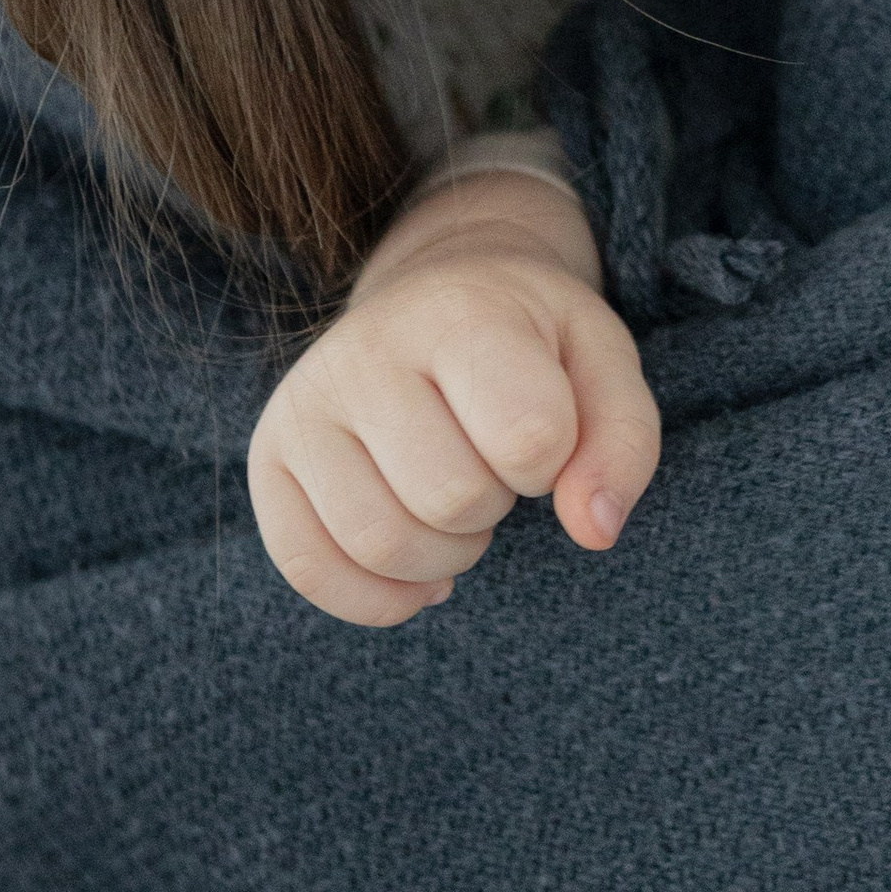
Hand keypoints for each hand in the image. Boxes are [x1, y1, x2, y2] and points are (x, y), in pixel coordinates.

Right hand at [247, 174, 661, 626]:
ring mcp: (305, 405)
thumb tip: (594, 532)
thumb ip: (622, 444)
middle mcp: (365, 351)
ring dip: (444, 557)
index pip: (528, 436)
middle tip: (496, 473)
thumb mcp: (601, 363)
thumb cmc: (530, 341)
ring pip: (381, 545)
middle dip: (496, 509)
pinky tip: (416, 570)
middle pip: (451, 500)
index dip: (554, 463)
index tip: (544, 435)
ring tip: (456, 508)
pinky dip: (377, 598)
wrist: (437, 293)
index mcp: (460, 313)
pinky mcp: (268, 457)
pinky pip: (309, 571)